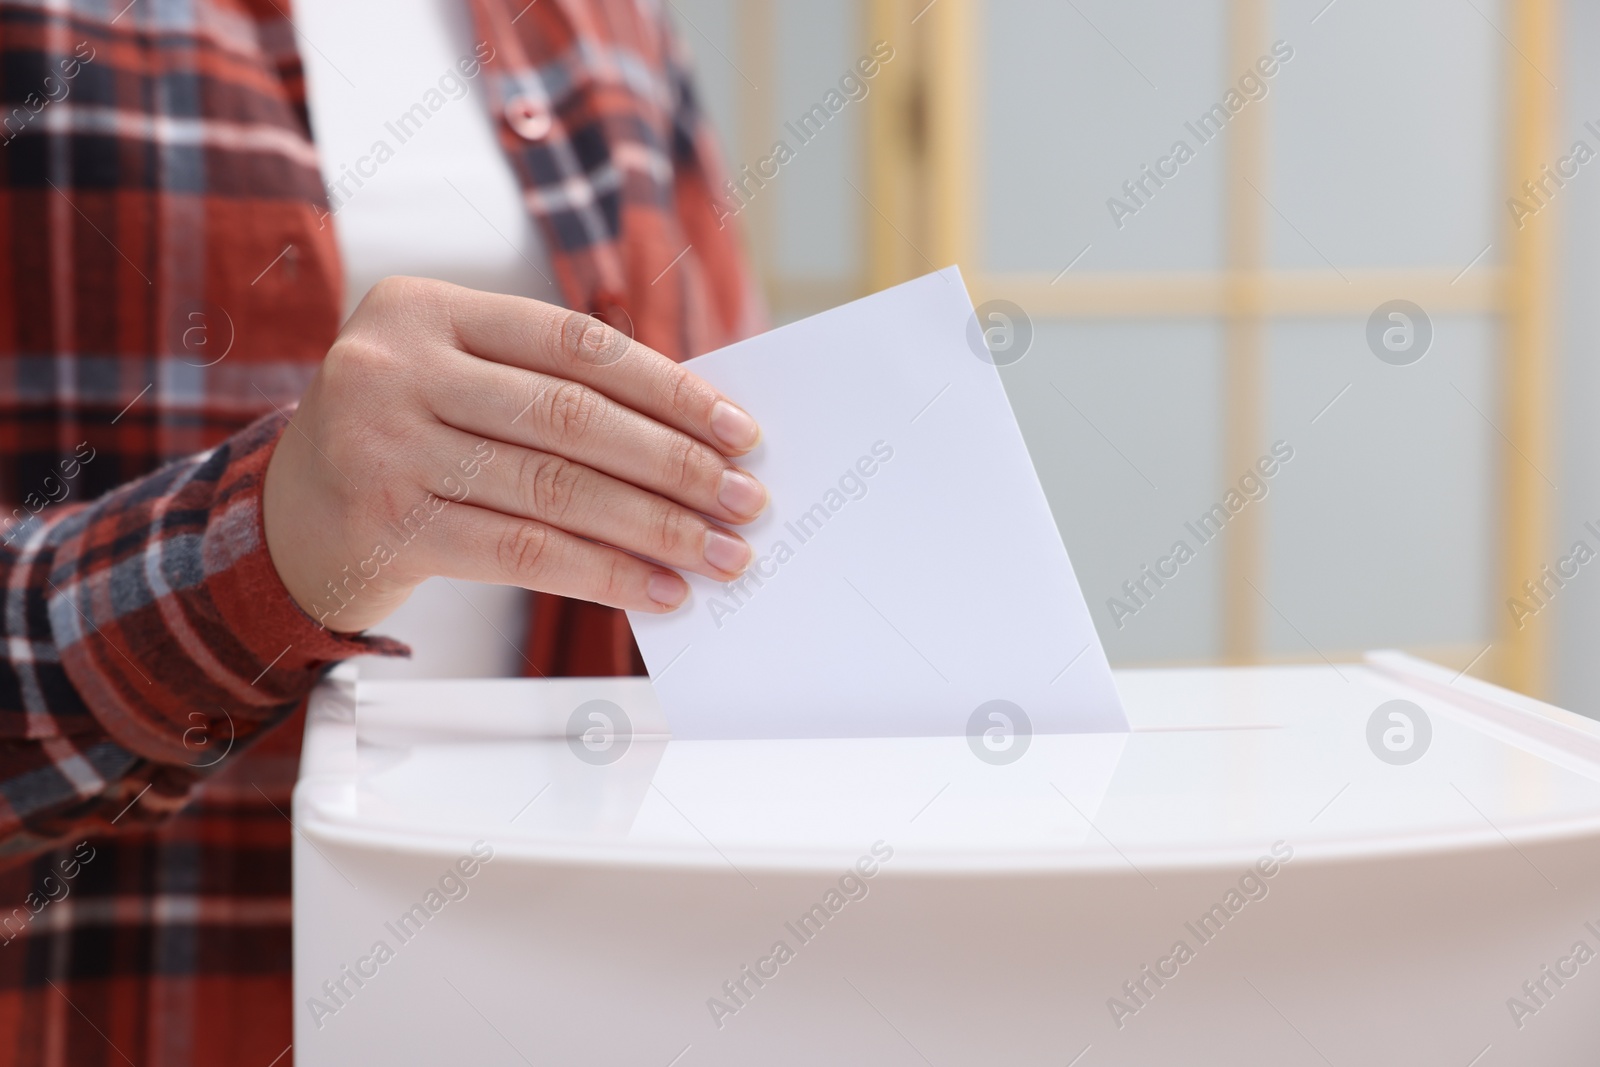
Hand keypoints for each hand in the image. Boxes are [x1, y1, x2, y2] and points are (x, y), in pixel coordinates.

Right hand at [261, 276, 765, 632]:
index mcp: (425, 308)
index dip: (668, 389)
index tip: (739, 431)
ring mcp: (382, 444)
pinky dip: (602, 574)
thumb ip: (548, 392)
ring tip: (718, 556)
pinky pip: (521, 551)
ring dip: (653, 528)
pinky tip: (656, 590)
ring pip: (553, 488)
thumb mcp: (456, 386)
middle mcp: (395, 365)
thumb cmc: (404, 445)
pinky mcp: (383, 524)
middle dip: (674, 465)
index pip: (576, 342)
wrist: (281, 523)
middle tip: (745, 502)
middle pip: (571, 417)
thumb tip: (695, 442)